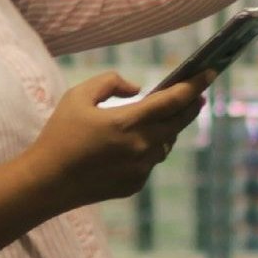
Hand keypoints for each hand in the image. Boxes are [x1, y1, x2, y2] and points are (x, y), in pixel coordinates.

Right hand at [20, 72, 207, 212]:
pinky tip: (137, 143)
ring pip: (166, 143)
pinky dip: (150, 148)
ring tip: (165, 116)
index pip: (173, 100)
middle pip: (179, 122)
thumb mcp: (78, 96)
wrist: (47, 182)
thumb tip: (137, 88)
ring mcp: (140, 169)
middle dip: (191, 105)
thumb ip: (111, 82)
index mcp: (127, 122)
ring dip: (169, 128)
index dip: (195, 85)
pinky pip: (151, 161)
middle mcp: (140, 147)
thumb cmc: (59, 134)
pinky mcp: (135, 185)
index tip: (210, 72)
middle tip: (198, 93)